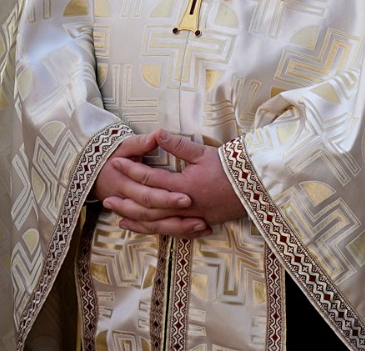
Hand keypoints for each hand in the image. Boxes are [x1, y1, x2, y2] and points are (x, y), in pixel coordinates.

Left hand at [101, 130, 244, 236]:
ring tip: (118, 216)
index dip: (131, 170)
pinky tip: (144, 227)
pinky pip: (171, 230)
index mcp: (184, 185)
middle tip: (106, 198)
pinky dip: (154, 229)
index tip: (115, 163)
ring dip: (135, 219)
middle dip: (126, 200)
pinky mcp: (199, 223)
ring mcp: (191, 217)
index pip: (150, 178)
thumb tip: (157, 133)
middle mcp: (184, 204)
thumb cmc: (233, 167)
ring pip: (156, 222)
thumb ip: (179, 146)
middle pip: (147, 205)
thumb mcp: (205, 153)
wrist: (258, 186)